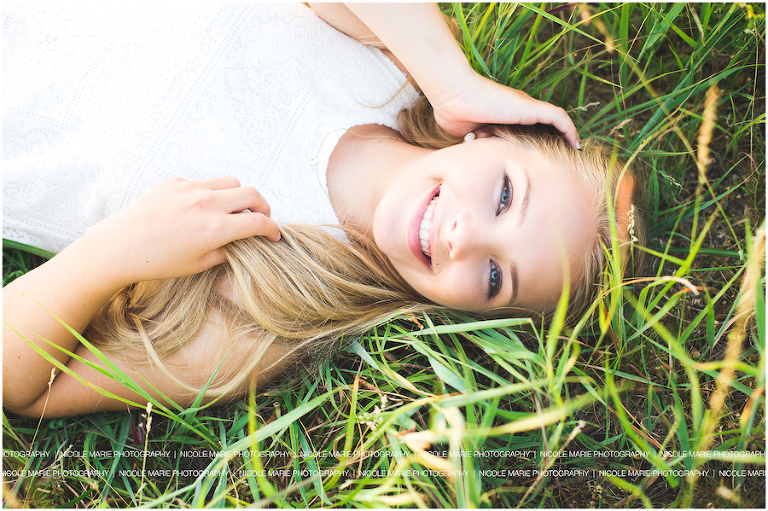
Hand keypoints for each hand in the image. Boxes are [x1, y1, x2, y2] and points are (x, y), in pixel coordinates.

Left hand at [82, 177, 279, 284]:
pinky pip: (204, 182)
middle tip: (262, 218)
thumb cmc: (157, 262)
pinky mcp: (175, 182)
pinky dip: (212, 193)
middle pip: (252, 194)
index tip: (274, 235)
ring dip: (240, 196)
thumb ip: (226, 250)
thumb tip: (240, 241)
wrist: (117, 247)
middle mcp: (206, 204)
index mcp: (215, 229)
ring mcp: (190, 189)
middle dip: (264, 206)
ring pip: (231, 182)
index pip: (259, 222)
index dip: (272, 229)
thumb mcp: (198, 264)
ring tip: (235, 210)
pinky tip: (201, 209)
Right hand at [430, 72, 579, 148]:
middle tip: (562, 159)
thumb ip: (472, 144)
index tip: (540, 158)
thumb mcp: (465, 135)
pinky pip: (559, 118)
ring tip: (574, 152)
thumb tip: (472, 157)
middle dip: (553, 142)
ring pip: (554, 122)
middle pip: (542, 126)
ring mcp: (525, 107)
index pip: (525, 129)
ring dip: (565, 136)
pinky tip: (576, 145)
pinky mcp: (531, 108)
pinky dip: (570, 130)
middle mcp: (517, 109)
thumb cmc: (454, 113)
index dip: (535, 142)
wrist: (454, 96)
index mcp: (502, 116)